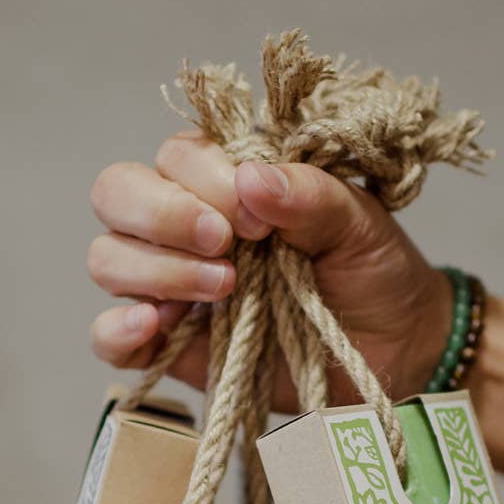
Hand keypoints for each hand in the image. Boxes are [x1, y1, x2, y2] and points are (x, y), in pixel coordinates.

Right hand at [86, 130, 450, 410]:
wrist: (394, 346)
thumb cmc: (372, 270)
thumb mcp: (356, 223)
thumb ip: (307, 195)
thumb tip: (250, 179)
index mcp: (224, 180)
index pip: (174, 157)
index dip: (204, 181)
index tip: (260, 219)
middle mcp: (182, 226)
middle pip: (117, 195)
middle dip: (163, 215)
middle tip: (224, 243)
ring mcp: (171, 286)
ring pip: (109, 259)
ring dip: (157, 269)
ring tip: (224, 288)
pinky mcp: (170, 346)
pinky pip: (108, 338)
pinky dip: (116, 330)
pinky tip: (153, 325)